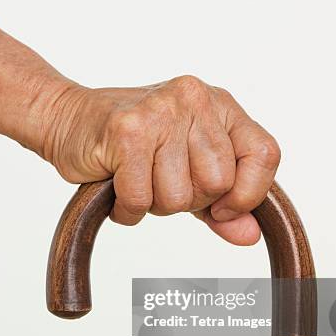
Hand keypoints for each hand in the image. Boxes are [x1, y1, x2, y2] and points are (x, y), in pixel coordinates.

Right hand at [42, 75, 279, 244]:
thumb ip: (225, 204)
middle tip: (162, 182)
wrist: (70, 120)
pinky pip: (141, 199)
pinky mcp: (127, 131)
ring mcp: (161, 112)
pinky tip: (118, 188)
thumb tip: (250, 236)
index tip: (222, 208)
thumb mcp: (190, 169)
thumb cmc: (134, 146)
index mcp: (220, 106)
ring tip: (138, 180)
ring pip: (179, 196)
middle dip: (189, 200)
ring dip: (155, 205)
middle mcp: (195, 100)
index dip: (248, 194)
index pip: (264, 155)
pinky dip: (127, 210)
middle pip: (218, 183)